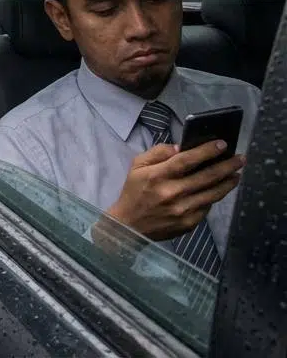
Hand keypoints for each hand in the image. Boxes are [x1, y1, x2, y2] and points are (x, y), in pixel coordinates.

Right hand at [107, 141, 244, 241]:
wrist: (129, 226)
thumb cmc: (134, 193)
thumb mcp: (136, 167)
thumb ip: (157, 153)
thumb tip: (181, 148)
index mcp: (157, 176)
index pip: (187, 160)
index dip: (206, 151)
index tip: (222, 144)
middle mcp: (172, 193)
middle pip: (207, 176)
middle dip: (227, 166)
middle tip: (241, 159)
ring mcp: (183, 210)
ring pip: (213, 193)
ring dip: (228, 182)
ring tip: (237, 174)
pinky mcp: (189, 223)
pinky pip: (207, 207)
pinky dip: (215, 197)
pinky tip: (219, 190)